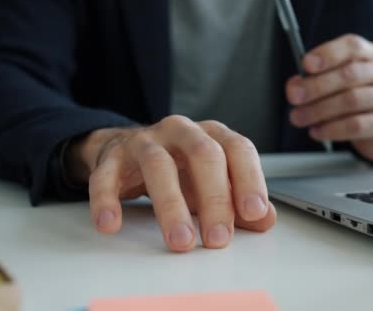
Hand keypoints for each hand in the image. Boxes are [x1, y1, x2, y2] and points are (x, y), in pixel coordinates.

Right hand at [65, 116, 276, 251]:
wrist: (127, 149)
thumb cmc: (179, 168)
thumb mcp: (212, 183)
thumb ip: (239, 201)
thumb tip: (266, 220)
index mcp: (212, 134)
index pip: (237, 149)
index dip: (248, 179)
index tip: (254, 213)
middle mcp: (181, 131)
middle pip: (203, 155)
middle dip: (214, 199)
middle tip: (218, 239)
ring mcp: (145, 141)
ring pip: (159, 166)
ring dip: (171, 206)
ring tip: (180, 241)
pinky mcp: (112, 157)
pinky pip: (106, 176)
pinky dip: (108, 200)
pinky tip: (112, 224)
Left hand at [286, 34, 372, 161]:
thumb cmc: (352, 95)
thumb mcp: (334, 81)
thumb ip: (314, 79)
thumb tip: (295, 87)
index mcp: (371, 54)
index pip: (353, 46)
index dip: (328, 54)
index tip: (305, 64)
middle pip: (351, 74)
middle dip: (317, 85)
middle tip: (294, 96)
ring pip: (352, 100)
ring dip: (319, 110)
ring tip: (299, 117)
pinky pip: (357, 125)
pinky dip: (331, 129)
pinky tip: (316, 131)